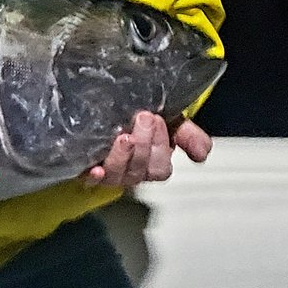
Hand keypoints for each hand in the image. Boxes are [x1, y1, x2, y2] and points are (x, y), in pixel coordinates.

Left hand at [83, 111, 212, 187]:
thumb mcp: (171, 122)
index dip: (161, 146)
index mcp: (152, 164)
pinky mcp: (86, 169)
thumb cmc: (139, 117)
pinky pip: (91, 180)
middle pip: (141, 170)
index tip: (158, 119)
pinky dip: (95, 176)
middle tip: (143, 118)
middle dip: (144, 144)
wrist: (106, 107)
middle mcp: (132, 172)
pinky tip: (96, 169)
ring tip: (123, 136)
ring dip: (123, 157)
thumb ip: (189, 136)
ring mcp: (109, 173)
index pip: (161, 167)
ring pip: (119, 175)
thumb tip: (202, 153)